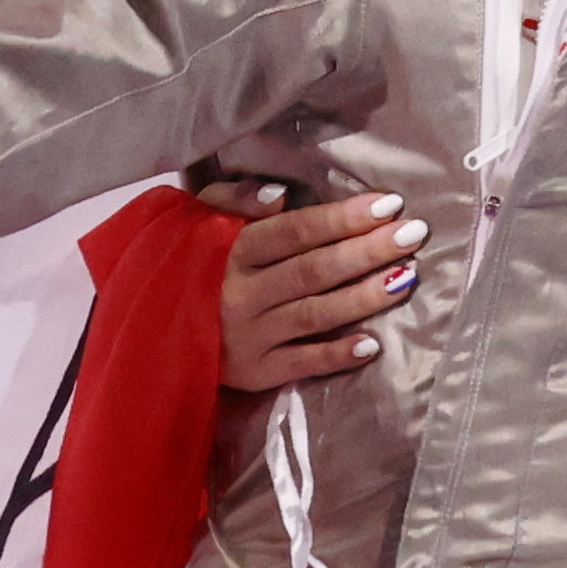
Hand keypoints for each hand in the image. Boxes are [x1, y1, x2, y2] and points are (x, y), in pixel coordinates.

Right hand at [210, 185, 424, 391]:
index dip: (342, 218)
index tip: (388, 203)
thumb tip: (279, 195)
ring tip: (407, 278)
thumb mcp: (197, 222)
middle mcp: (242, 293)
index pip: (295, 231)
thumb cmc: (190, 267)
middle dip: (368, 250)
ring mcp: (250, 336)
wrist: (152, 332)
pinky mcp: (256, 372)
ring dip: (364, 297)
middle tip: (414, 234)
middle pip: (314, 270)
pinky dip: (337, 355)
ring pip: (315, 314)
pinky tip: (373, 344)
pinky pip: (303, 364)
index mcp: (230, 251)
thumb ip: (233, 199)